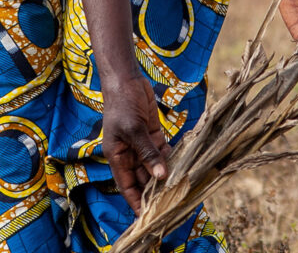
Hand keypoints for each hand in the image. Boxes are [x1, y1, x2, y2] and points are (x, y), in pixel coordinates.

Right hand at [101, 75, 169, 212]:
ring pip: (154, 166)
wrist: (126, 80)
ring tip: (179, 188)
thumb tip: (160, 175)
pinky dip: (170, 159)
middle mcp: (128, 154)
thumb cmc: (122, 104)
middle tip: (171, 204)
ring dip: (165, 175)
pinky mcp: (152, 134)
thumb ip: (147, 152)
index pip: (127, 186)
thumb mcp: (133, 129)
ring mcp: (141, 145)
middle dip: (155, 191)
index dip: (136, 202)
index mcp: (117, 156)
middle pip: (143, 178)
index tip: (147, 218)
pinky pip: (162, 152)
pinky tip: (181, 165)